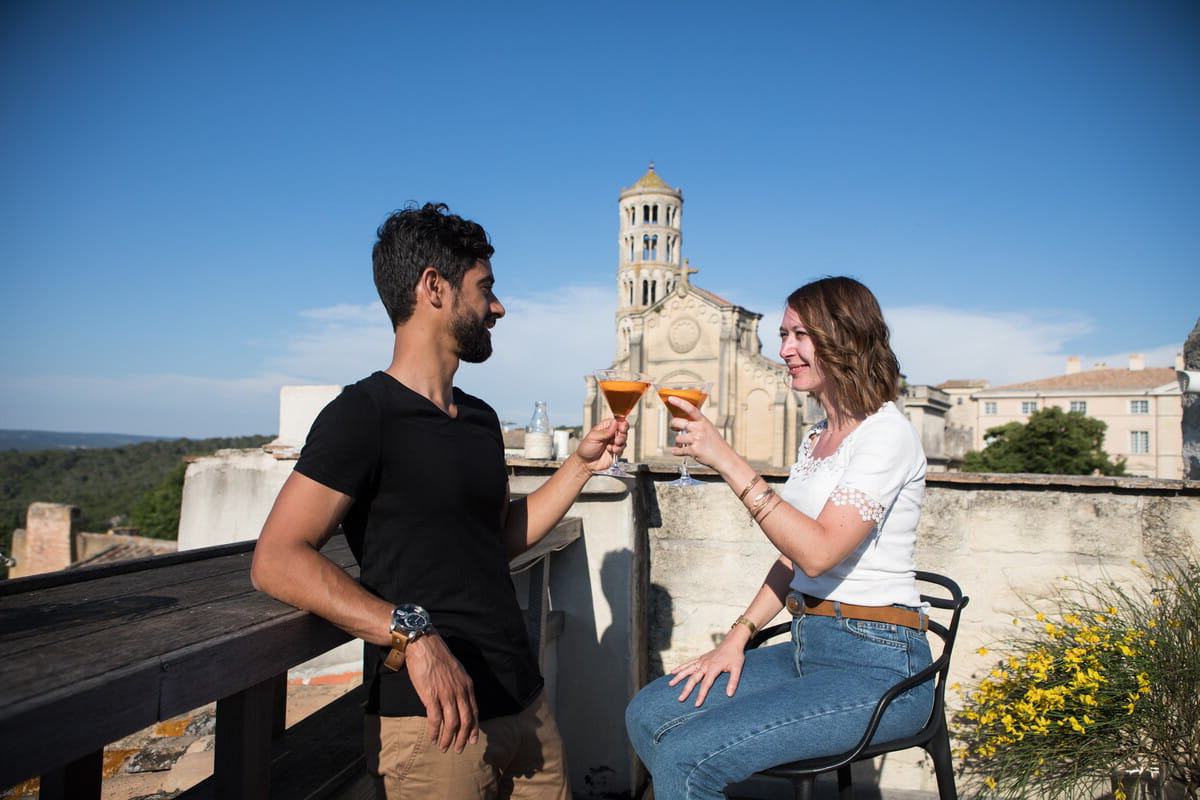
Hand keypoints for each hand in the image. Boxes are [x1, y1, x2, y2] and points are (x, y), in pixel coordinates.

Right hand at [405, 634, 478, 752]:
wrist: (424, 645)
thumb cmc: (437, 656)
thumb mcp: (456, 671)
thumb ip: (459, 686)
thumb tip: (458, 700)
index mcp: (467, 685)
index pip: (474, 711)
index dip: (474, 727)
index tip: (473, 739)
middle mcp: (459, 691)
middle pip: (466, 721)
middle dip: (463, 738)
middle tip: (459, 749)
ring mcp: (446, 694)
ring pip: (452, 724)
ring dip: (448, 739)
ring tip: (443, 747)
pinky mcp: (431, 696)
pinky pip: (435, 720)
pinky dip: (434, 732)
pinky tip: (432, 738)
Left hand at [573, 417, 628, 470]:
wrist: (586, 463)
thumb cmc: (586, 448)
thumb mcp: (593, 437)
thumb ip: (605, 431)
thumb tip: (614, 422)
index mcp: (605, 427)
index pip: (617, 421)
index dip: (621, 423)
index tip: (621, 427)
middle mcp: (611, 434)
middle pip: (624, 429)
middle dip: (622, 434)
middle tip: (617, 439)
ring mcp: (614, 442)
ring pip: (624, 439)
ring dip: (620, 442)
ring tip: (612, 446)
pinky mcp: (617, 451)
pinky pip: (622, 448)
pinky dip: (618, 450)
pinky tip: (611, 451)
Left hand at [665, 397, 735, 473]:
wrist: (724, 458)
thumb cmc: (716, 444)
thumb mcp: (710, 429)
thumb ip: (698, 425)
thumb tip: (682, 423)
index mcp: (704, 422)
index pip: (690, 408)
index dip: (679, 402)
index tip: (671, 399)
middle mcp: (700, 429)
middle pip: (677, 422)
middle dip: (672, 426)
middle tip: (674, 428)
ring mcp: (696, 439)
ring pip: (677, 438)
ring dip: (678, 442)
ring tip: (684, 444)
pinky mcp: (693, 450)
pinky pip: (678, 450)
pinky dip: (677, 452)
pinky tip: (678, 451)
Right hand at [667, 637, 746, 706]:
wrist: (732, 643)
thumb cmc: (735, 657)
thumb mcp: (737, 669)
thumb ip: (733, 681)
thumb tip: (729, 695)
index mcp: (713, 668)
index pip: (706, 684)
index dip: (701, 694)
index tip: (696, 704)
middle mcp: (705, 664)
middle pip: (693, 678)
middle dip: (686, 690)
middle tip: (680, 699)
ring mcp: (701, 661)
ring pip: (687, 670)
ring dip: (678, 677)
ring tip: (670, 684)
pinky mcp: (700, 659)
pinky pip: (688, 664)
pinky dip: (680, 668)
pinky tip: (672, 672)